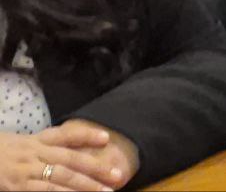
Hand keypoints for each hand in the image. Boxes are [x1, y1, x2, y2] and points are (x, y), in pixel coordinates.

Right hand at [0, 124, 123, 191]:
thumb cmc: (3, 153)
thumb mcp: (25, 143)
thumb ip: (50, 144)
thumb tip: (79, 145)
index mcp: (37, 141)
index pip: (65, 134)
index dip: (86, 135)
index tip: (107, 138)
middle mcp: (34, 154)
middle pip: (70, 160)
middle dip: (96, 168)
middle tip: (118, 175)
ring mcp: (26, 172)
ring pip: (60, 179)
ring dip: (84, 187)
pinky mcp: (18, 188)